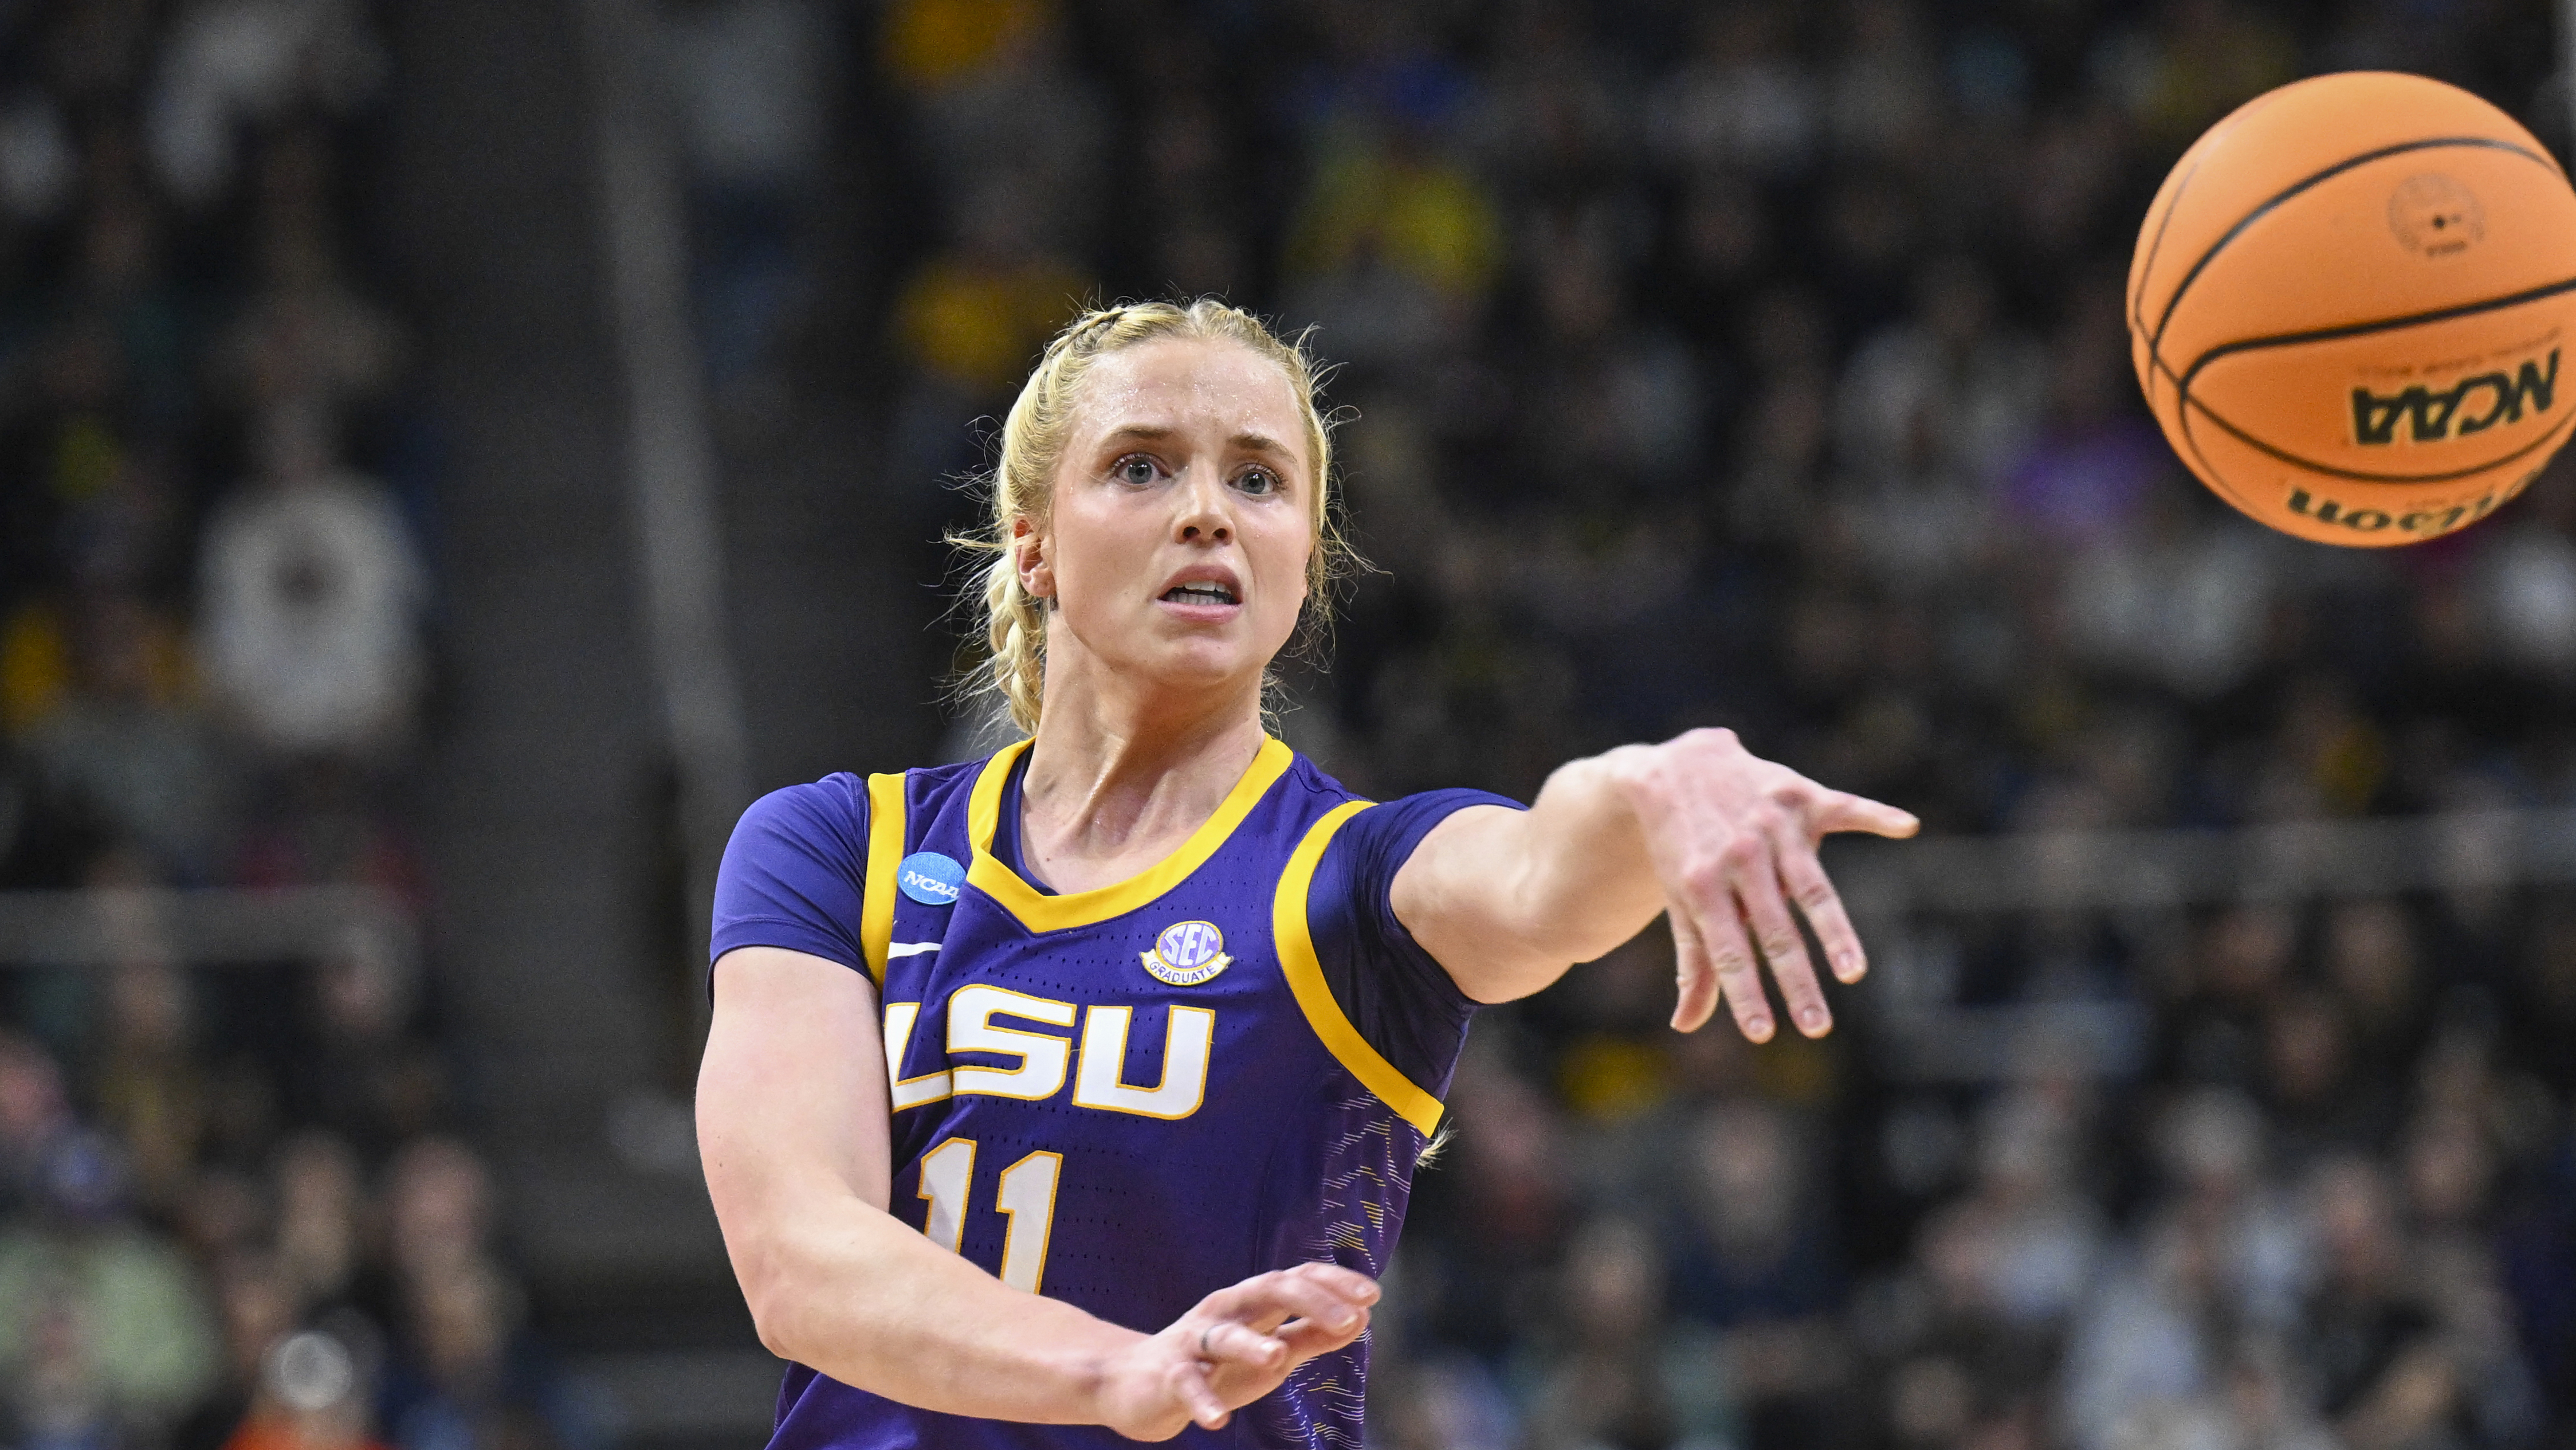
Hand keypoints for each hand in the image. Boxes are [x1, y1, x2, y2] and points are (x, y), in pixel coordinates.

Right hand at [1093, 1262, 1377, 1440]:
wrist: (1137, 1385)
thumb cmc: (1216, 1366)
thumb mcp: (1271, 1350)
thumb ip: (1311, 1335)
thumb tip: (1362, 1317)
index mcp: (1253, 1303)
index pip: (1297, 1279)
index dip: (1333, 1283)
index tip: (1371, 1294)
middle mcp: (1225, 1312)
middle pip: (1268, 1290)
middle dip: (1310, 1301)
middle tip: (1349, 1319)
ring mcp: (1194, 1341)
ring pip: (1224, 1335)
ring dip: (1251, 1344)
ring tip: (1278, 1357)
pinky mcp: (1168, 1374)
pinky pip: (1185, 1383)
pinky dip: (1201, 1399)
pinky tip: (1216, 1420)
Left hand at [1611, 728, 1916, 1040]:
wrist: (1671, 771)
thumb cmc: (1680, 850)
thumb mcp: (1681, 901)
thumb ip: (1693, 961)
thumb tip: (1686, 1025)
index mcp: (1702, 887)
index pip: (1728, 951)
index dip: (1745, 993)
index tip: (1763, 1035)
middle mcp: (1738, 857)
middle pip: (1774, 930)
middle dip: (1796, 982)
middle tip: (1816, 1027)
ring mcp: (1771, 825)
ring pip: (1810, 885)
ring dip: (1834, 931)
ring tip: (1853, 972)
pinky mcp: (1798, 795)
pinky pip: (1843, 807)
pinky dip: (1875, 815)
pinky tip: (1905, 827)